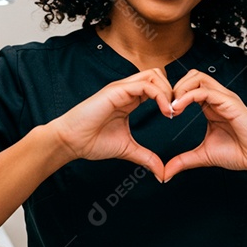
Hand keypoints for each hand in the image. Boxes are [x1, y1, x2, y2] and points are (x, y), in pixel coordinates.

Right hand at [46, 68, 173, 177]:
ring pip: (154, 74)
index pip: (157, 86)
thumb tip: (161, 172)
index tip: (175, 116)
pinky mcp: (116, 91)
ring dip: (168, 91)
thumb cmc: (91, 142)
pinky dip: (160, 95)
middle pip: (159, 75)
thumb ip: (146, 157)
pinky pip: (145, 85)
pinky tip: (164, 111)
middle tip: (176, 111)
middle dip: (173, 90)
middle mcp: (127, 90)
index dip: (170, 98)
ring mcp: (121, 88)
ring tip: (171, 111)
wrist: (70, 142)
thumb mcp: (127, 150)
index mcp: (130, 99)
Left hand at [163, 70, 246, 181]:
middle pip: (192, 76)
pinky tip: (179, 108)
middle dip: (175, 87)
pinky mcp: (230, 102)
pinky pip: (205, 91)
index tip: (166, 113)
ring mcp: (224, 98)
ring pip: (198, 77)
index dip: (174, 95)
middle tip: (167, 107)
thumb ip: (183, 161)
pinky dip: (188, 96)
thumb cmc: (239, 153)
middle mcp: (218, 98)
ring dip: (180, 88)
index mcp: (212, 106)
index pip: (190, 87)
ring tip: (173, 107)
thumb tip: (166, 172)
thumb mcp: (203, 156)